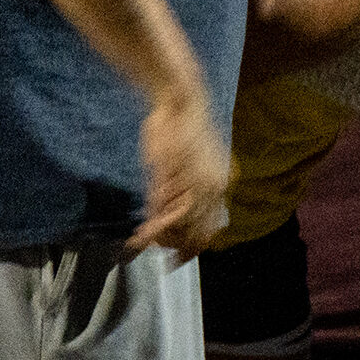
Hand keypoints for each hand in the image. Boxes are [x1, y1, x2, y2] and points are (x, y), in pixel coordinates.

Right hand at [129, 95, 230, 260]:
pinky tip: (141, 235)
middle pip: (196, 233)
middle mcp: (213, 189)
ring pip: (180, 227)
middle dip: (173, 247)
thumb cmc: (178, 128)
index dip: (190, 246)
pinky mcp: (180, 179)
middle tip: (151, 250)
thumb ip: (177, 189)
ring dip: (159, 240)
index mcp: (218, 185)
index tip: (175, 258)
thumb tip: (166, 214)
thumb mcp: (181, 162)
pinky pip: (166, 214)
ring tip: (141, 244)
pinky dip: (153, 228)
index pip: (208, 228)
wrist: (180, 101)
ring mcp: (197, 186)